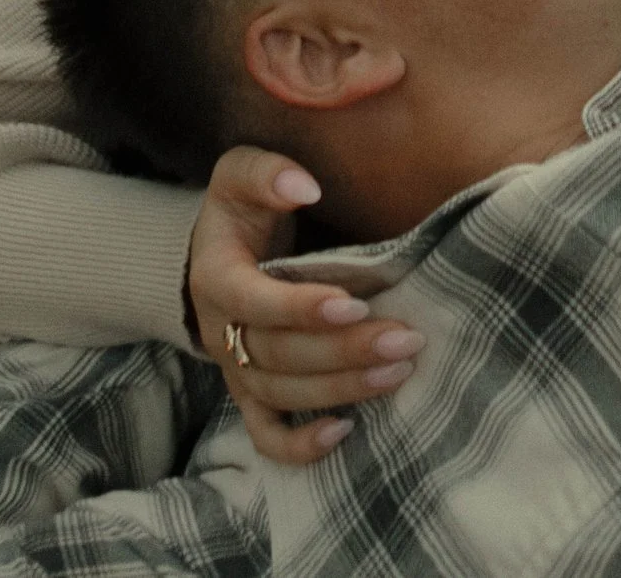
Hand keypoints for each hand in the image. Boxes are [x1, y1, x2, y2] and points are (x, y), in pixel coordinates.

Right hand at [187, 146, 427, 465]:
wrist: (217, 254)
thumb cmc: (242, 211)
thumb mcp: (240, 174)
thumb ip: (265, 173)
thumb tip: (303, 186)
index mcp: (216, 278)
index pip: (253, 302)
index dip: (299, 308)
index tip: (352, 302)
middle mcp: (222, 332)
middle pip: (278, 355)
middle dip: (343, 351)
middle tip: (404, 338)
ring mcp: (236, 370)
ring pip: (282, 395)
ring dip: (340, 389)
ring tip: (399, 372)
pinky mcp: (251, 395)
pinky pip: (266, 435)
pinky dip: (299, 446)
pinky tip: (346, 432)